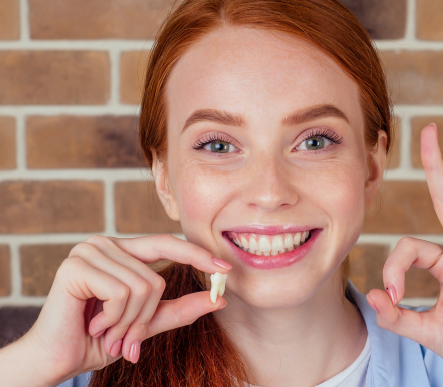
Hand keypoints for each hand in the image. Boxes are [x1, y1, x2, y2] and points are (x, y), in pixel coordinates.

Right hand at [20, 234, 230, 383]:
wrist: (57, 359)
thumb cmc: (99, 339)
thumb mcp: (147, 323)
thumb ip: (180, 309)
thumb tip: (219, 299)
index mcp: (122, 251)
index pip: (167, 243)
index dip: (196, 255)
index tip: (225, 269)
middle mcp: (106, 243)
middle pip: (156, 277)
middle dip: (145, 317)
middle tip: (126, 339)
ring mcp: (89, 250)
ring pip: (142, 286)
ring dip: (128, 322)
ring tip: (106, 332)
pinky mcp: (76, 265)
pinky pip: (121, 292)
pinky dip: (114, 319)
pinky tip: (93, 324)